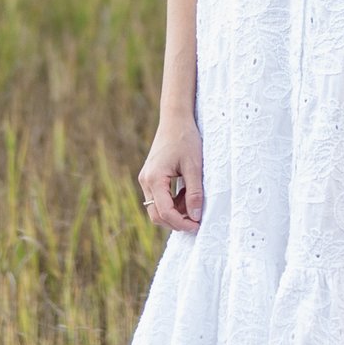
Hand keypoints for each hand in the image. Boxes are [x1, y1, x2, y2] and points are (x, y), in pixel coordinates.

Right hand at [139, 114, 203, 235]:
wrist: (175, 119)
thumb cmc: (186, 139)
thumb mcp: (195, 166)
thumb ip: (194, 193)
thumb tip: (196, 217)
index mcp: (154, 179)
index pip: (164, 212)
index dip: (181, 223)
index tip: (197, 225)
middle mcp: (145, 181)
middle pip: (156, 215)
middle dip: (176, 221)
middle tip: (196, 220)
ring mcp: (146, 179)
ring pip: (157, 208)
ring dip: (175, 211)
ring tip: (193, 199)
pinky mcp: (150, 177)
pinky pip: (158, 198)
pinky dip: (172, 202)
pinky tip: (185, 192)